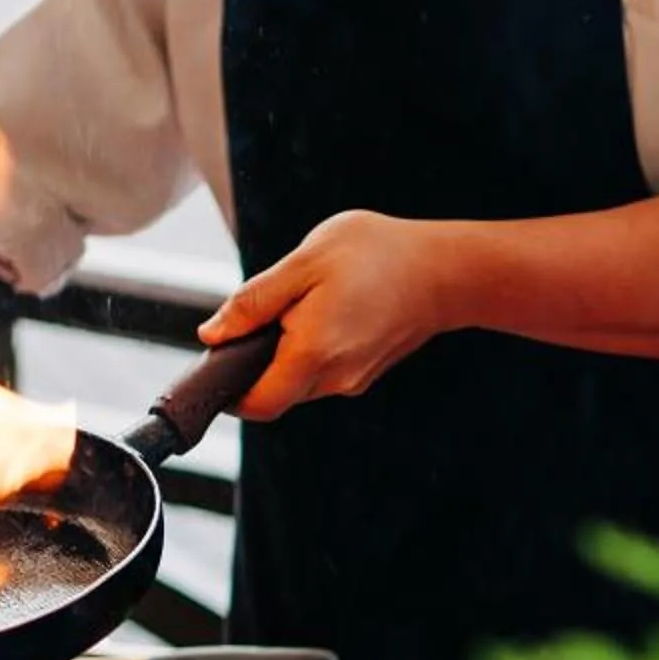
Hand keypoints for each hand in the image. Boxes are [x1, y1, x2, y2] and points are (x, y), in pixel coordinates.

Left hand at [198, 211, 463, 421]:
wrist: (445, 270)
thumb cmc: (378, 255)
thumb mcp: (305, 262)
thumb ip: (254, 301)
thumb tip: (213, 334)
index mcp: (311, 354)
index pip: (256, 404)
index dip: (230, 392)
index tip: (222, 359)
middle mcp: (334, 379)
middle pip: (275, 393)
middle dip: (259, 362)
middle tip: (267, 312)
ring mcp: (354, 380)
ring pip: (299, 382)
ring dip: (287, 353)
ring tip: (307, 302)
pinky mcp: (366, 373)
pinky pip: (323, 372)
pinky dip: (313, 350)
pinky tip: (331, 310)